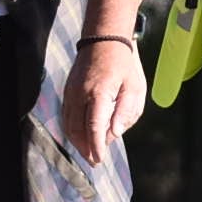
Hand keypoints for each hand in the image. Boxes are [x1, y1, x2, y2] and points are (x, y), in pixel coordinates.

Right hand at [65, 38, 146, 164]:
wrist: (104, 39)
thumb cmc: (124, 64)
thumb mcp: (135, 87)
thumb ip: (126, 112)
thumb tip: (115, 134)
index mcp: (99, 93)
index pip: (94, 126)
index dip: (96, 146)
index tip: (99, 160)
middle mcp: (81, 93)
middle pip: (77, 129)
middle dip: (85, 148)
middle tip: (95, 161)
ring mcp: (71, 92)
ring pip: (68, 124)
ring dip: (77, 141)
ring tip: (88, 152)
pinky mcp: (68, 90)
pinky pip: (66, 115)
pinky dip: (72, 129)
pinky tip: (81, 136)